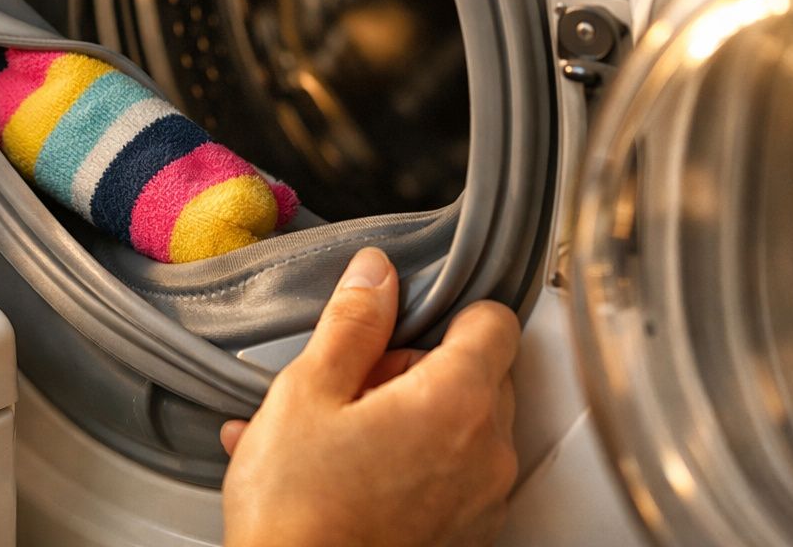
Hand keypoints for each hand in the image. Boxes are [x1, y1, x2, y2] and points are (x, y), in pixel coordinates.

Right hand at [221, 248, 519, 546]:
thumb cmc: (298, 506)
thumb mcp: (308, 391)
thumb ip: (352, 324)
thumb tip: (377, 273)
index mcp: (456, 403)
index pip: (494, 322)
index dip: (448, 310)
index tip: (403, 323)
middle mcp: (487, 454)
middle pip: (479, 375)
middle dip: (418, 368)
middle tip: (352, 387)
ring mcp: (481, 501)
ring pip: (461, 428)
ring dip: (409, 417)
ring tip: (333, 434)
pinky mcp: (464, 536)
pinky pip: (448, 476)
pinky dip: (407, 462)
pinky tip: (340, 469)